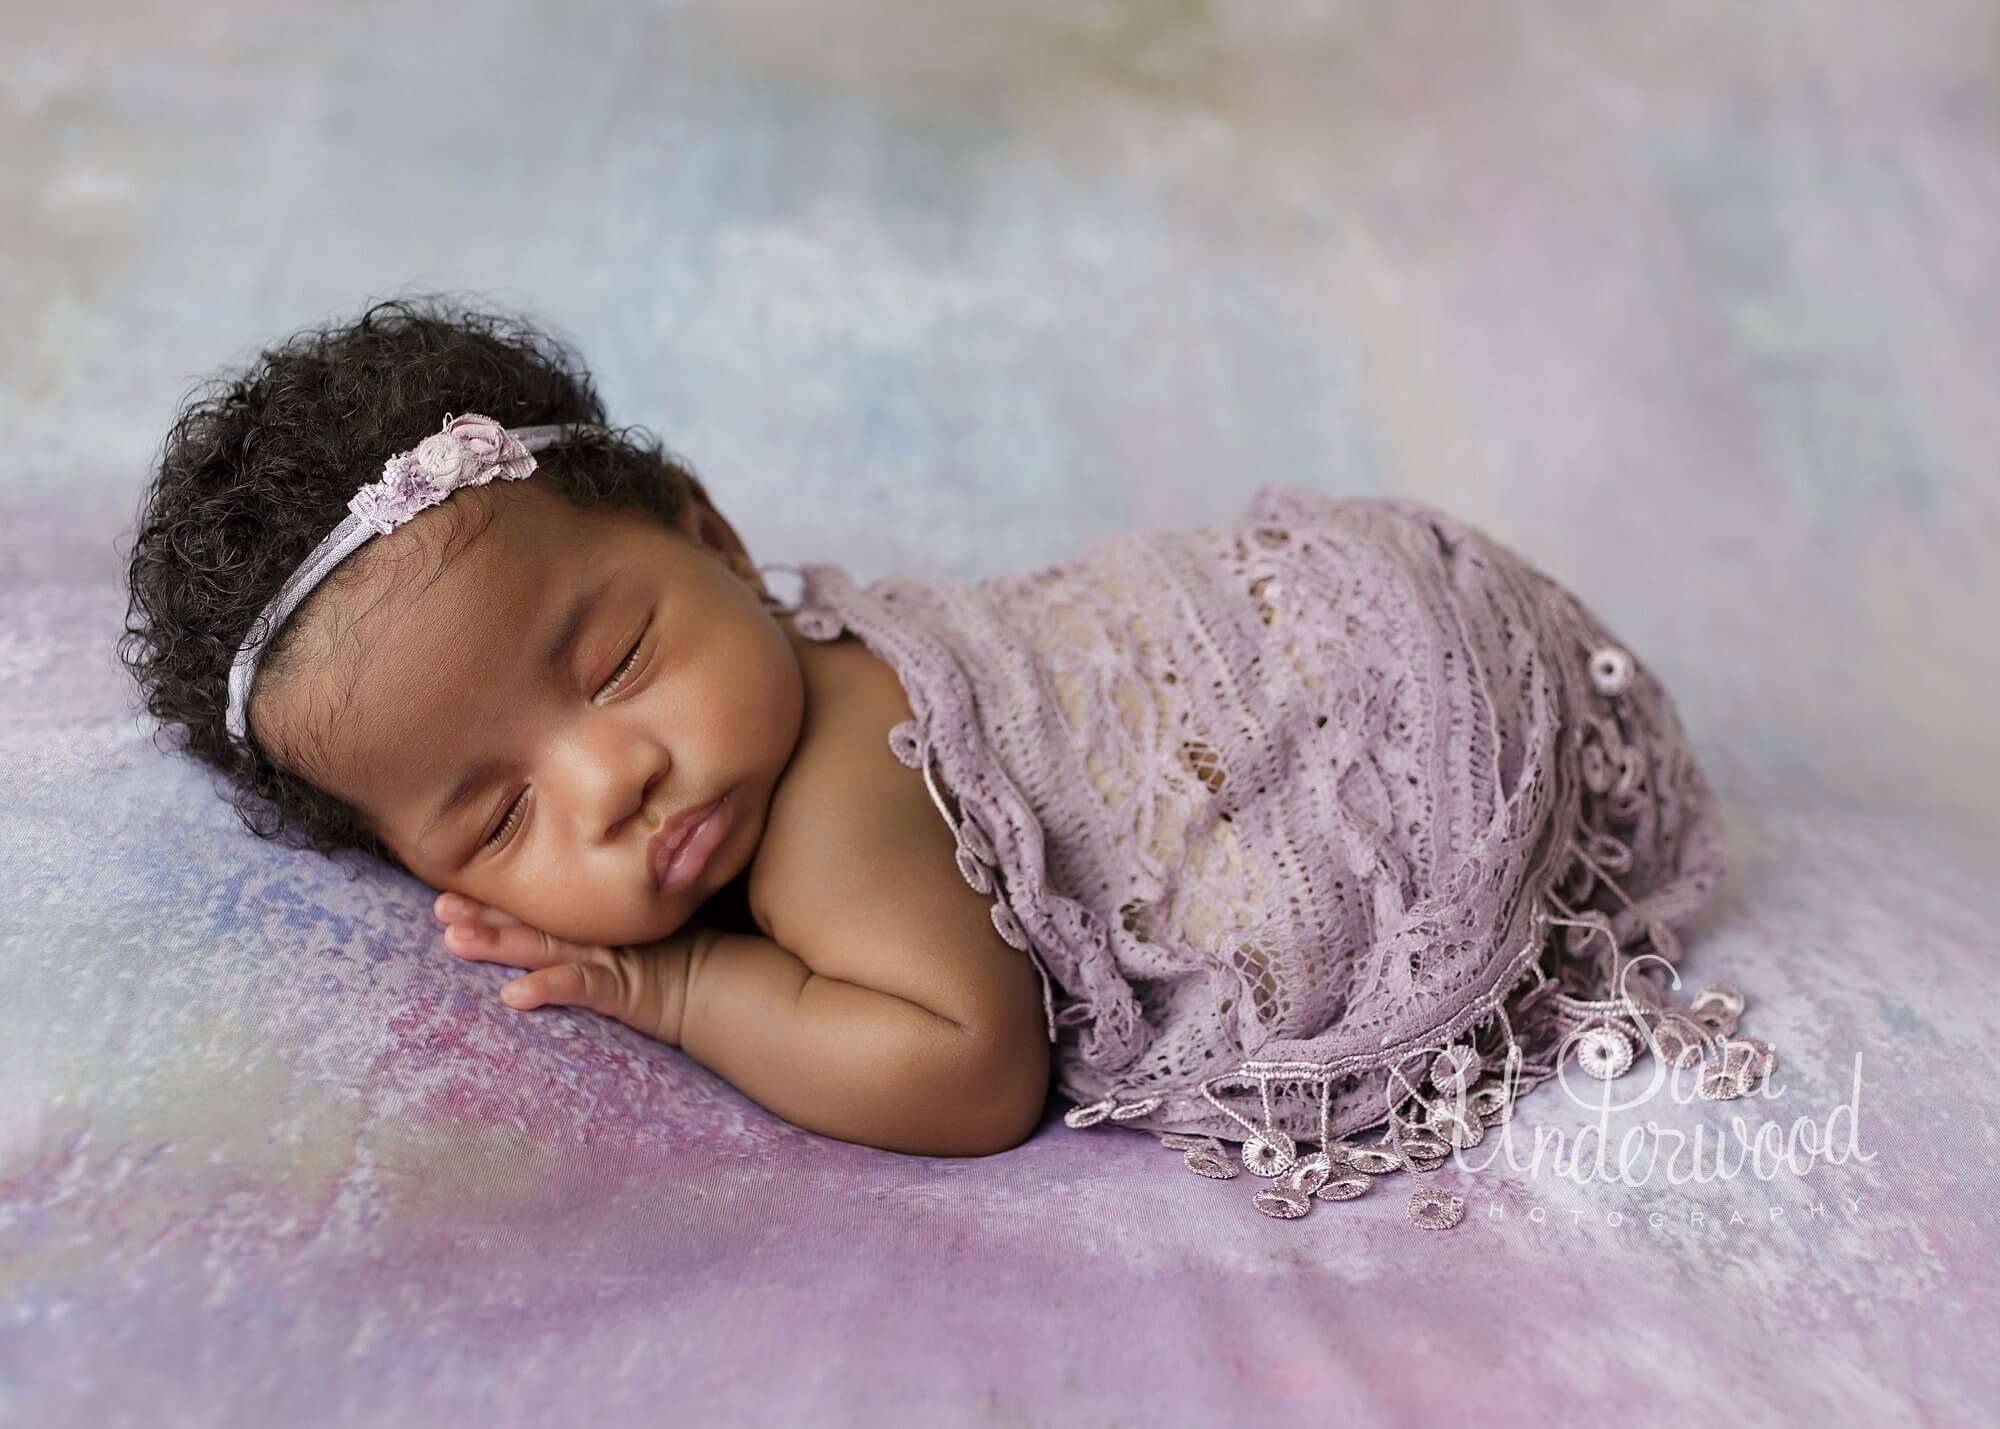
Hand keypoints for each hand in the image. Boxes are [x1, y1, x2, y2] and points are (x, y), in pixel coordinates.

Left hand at [432, 892, 701, 1045]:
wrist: (718, 985)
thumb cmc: (674, 960)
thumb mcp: (627, 935)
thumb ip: (596, 918)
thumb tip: (555, 904)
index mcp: (587, 923)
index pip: (533, 906)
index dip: (491, 898)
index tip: (446, 890)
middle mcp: (590, 935)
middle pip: (527, 922)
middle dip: (481, 914)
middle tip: (439, 907)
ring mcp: (604, 958)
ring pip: (541, 947)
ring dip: (498, 943)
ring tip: (456, 940)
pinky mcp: (620, 988)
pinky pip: (580, 987)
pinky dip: (548, 988)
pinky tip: (513, 995)